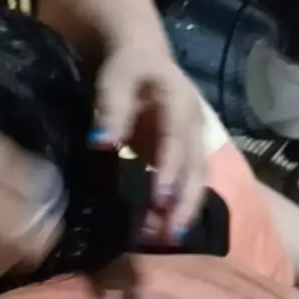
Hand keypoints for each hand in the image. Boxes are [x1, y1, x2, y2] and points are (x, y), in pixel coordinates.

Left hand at [94, 41, 205, 241]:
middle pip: (196, 168)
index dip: (171, 169)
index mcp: (179, 102)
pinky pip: (187, 186)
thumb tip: (102, 142)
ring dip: (185, 211)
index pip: (177, 139)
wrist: (144, 59)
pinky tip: (162, 231)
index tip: (161, 198)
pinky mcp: (185, 158)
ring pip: (197, 182)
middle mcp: (194, 126)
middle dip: (186, 202)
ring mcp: (193, 144)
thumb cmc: (127, 69)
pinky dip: (177, 209)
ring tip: (169, 239)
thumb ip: (112, 109)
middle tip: (172, 234)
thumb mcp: (115, 80)